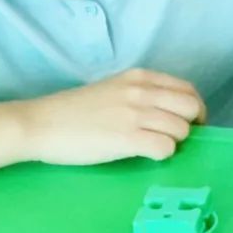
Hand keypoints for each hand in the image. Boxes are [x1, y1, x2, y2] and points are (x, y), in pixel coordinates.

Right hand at [14, 69, 205, 164]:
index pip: (187, 89)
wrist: (40, 123)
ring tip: (155, 147)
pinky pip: (166, 148)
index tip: (186, 123)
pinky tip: (147, 155)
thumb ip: (140, 94)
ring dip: (174, 142)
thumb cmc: (73, 110)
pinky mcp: (127, 138)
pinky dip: (162, 154)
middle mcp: (142, 91)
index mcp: (139, 77)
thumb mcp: (113, 89)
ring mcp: (135, 114)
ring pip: (181, 130)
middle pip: (191, 107)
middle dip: (190, 126)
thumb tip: (168, 112)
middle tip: (177, 139)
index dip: (192, 109)